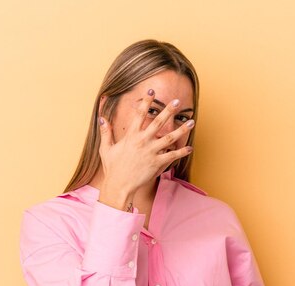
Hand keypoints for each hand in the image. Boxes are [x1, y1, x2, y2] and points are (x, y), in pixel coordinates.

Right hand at [97, 89, 193, 209]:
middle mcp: (142, 141)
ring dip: (182, 129)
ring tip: (192, 122)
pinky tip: (190, 148)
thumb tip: (102, 118)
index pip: (139, 114)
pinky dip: (181, 152)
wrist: (119, 186)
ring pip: (170, 138)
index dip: (146, 102)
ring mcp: (151, 152)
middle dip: (169, 111)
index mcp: (130, 136)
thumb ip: (105, 132)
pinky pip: (172, 156)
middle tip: (177, 101)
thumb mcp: (106, 149)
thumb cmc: (112, 168)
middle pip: (158, 122)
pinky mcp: (157, 163)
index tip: (152, 91)